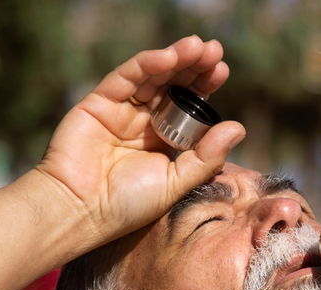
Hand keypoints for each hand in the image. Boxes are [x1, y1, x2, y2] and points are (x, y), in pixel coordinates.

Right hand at [35, 36, 245, 249]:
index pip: (188, 106)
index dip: (203, 86)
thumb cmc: (128, 205)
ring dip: (175, 59)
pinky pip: (125, 78)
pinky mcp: (98, 103)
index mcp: (163, 141)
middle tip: (214, 51)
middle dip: (193, 66)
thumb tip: (238, 127)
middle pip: (172, 86)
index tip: (222, 70)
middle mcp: (144, 122)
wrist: (81, 211)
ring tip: (197, 47)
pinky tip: (167, 56)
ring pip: (152, 77)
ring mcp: (121, 111)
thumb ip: (206, 157)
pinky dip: (146, 64)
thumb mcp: (176, 182)